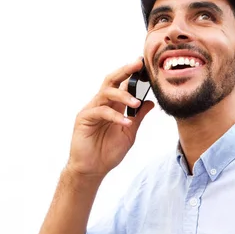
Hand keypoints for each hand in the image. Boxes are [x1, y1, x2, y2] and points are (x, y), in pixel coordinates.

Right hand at [66, 58, 154, 177]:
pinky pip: (101, 111)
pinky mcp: (83, 118)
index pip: (122, 84)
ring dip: (123, 95)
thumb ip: (138, 116)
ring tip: (136, 103)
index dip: (132, 73)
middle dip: (125, 70)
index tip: (145, 64)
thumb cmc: (108, 152)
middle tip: (138, 64)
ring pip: (106, 93)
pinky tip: (126, 123)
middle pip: (111, 80)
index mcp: (113, 105)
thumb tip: (150, 102)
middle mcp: (101, 103)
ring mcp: (91, 110)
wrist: (93, 169)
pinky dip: (115, 116)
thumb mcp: (130, 132)